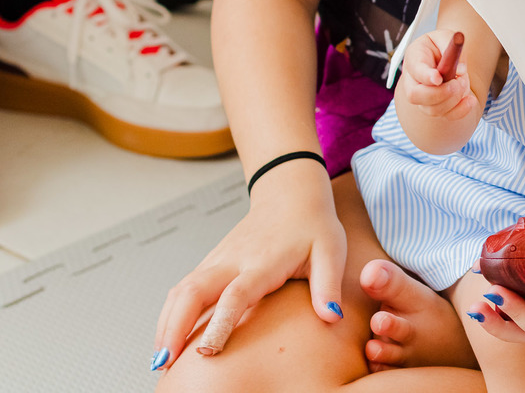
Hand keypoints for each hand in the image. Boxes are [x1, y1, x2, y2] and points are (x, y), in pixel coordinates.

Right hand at [153, 160, 345, 368]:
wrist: (291, 194)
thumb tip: (330, 318)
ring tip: (160, 361)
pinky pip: (182, 289)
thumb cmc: (313, 225)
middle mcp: (233, 259)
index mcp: (264, 260)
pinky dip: (170, 314)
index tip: (206, 353)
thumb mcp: (331, 251)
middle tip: (164, 364)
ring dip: (167, 324)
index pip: (235, 293)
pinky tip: (168, 340)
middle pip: (192, 292)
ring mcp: (218, 259)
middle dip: (174, 328)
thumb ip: (328, 285)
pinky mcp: (211, 262)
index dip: (219, 323)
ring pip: (181, 291)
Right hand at [400, 30, 475, 118]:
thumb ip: (450, 45)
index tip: (439, 78)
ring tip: (463, 81)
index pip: (415, 70)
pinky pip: (447, 116)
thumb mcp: (447, 36)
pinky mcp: (436, 107)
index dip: (425, 76)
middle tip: (457, 83)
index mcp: (414, 58)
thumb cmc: (442, 45)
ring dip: (454, 99)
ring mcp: (423, 98)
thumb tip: (459, 69)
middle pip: (415, 96)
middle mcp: (413, 81)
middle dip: (439, 93)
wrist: (444, 57)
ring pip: (432, 109)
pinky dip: (461, 110)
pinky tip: (470, 100)